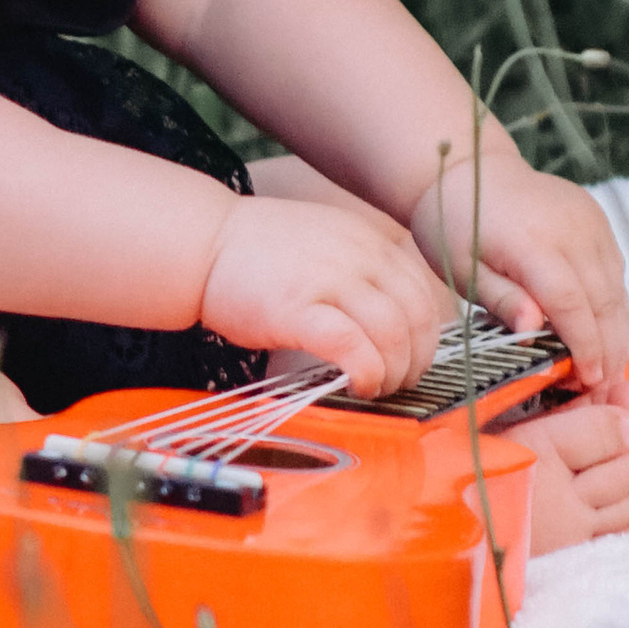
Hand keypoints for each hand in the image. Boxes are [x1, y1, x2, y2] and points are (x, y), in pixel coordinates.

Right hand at [199, 198, 451, 396]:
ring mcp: (330, 280)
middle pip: (417, 315)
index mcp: (366, 240)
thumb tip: (390, 319)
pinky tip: (357, 385)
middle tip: (399, 382)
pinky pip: (353, 347)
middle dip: (417, 359)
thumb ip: (360, 269)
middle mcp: (357, 255)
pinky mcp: (300, 309)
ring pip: (393, 332)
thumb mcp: (324, 241)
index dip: (426, 334)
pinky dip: (366, 372)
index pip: (422, 291)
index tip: (412, 358)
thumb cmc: (255, 252)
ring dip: (394, 371)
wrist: (202, 243)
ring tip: (376, 387)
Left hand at [408, 151, 628, 394]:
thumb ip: (501, 300)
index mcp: (532, 241)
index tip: (589, 382)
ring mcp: (590, 220)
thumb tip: (535, 330)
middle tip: (603, 390)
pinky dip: (614, 305)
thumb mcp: (463, 269)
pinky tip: (606, 335)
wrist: (472, 168)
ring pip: (617, 288)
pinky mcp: (598, 219)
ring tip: (608, 372)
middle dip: (609, 351)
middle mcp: (571, 228)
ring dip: (617, 333)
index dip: (585, 346)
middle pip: (604, 300)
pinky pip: (615, 270)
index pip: (571, 302)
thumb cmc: (457, 224)